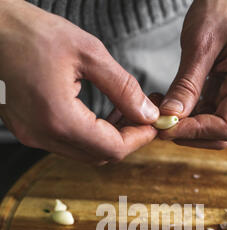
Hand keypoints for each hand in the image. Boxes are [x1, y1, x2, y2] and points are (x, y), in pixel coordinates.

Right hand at [0, 0, 158, 164]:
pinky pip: (67, 144)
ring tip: (124, 113)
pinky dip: (88, 135)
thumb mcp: (87, 52)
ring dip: (108, 139)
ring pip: (83, 153)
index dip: (139, 138)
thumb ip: (122, 87)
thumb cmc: (29, 32)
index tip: (154, 122)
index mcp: (59, 119)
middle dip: (127, 140)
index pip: (112, 149)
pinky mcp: (27, 130)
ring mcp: (33, 136)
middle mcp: (43, 136)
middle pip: (99, 156)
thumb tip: (147, 112)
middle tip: (143, 117)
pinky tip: (99, 115)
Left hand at [158, 0, 226, 148]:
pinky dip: (185, 115)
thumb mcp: (200, 45)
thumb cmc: (222, 7)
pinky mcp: (223, 92)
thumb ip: (187, 84)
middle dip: (189, 133)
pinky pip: (204, 114)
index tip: (166, 127)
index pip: (226, 126)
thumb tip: (170, 116)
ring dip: (184, 126)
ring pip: (210, 128)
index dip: (195, 131)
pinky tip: (167, 105)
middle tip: (160, 125)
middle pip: (220, 134)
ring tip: (160, 112)